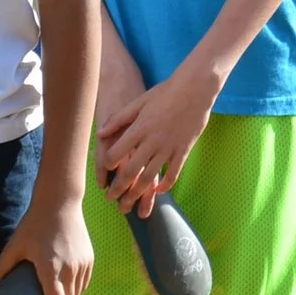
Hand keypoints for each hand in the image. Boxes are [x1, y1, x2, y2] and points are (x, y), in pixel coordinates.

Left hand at [0, 199, 92, 294]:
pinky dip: (76, 290)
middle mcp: (70, 269)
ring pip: (77, 294)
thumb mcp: (15, 246)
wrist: (60, 203)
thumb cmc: (34, 224)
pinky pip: (84, 283)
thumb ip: (2, 268)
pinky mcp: (89, 258)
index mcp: (51, 268)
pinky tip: (66, 290)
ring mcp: (82, 264)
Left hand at [98, 66, 218, 217]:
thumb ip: (119, 120)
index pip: (117, 152)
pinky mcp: (184, 150)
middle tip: (111, 199)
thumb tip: (100, 134)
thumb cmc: (165, 93)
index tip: (105, 172)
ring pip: (150, 177)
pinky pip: (173, 173)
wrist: (195, 89)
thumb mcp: (138, 103)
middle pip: (131, 171)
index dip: (108, 165)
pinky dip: (165, 185)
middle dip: (119, 188)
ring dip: (138, 194)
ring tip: (130, 205)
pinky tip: (157, 191)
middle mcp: (152, 141)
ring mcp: (169, 147)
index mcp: (139, 128)